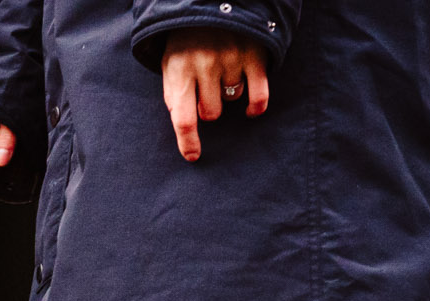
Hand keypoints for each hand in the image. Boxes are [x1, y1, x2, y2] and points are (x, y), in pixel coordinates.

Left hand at [160, 27, 269, 160]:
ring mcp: (232, 60)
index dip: (188, 141)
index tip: (193, 157)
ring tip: (222, 72)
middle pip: (211, 112)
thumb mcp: (170, 64)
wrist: (211, 3)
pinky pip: (259, 95)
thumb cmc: (186, 42)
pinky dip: (256, 106)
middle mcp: (206, 66)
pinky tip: (252, 111)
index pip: (183, 117)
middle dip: (208, 107)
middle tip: (205, 87)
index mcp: (180, 71)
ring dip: (228, 94)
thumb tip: (182, 121)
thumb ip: (173, 93)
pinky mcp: (255, 55)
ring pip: (233, 100)